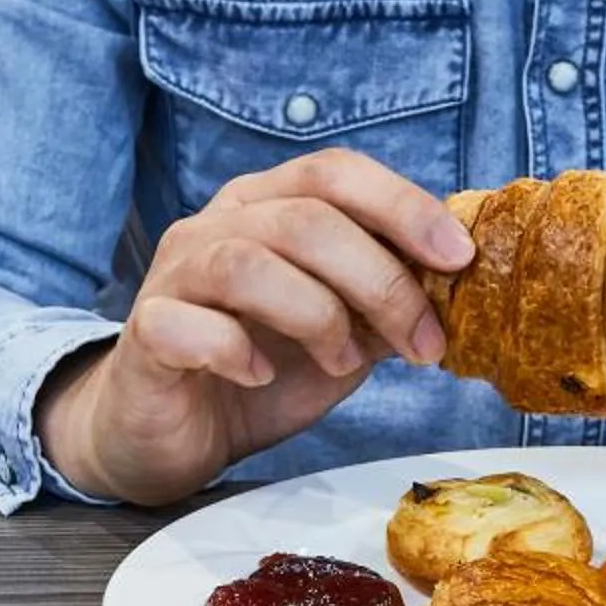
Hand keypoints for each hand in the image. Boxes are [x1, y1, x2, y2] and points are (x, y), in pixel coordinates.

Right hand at [38, 150, 471, 504]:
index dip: (402, 207)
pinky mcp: (146, 333)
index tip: (458, 258)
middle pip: (305, 218)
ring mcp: (175, 275)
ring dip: (316, 316)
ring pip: (247, 262)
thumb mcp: (342, 334)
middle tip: (420, 343)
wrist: (170, 432)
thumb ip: (383, 305)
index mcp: (268, 207)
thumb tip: (455, 290)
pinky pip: (188, 325)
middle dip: (379, 281)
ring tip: (341, 362)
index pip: (336, 173)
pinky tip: (261, 377)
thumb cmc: (258, 369)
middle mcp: (217, 226)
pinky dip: (236, 351)